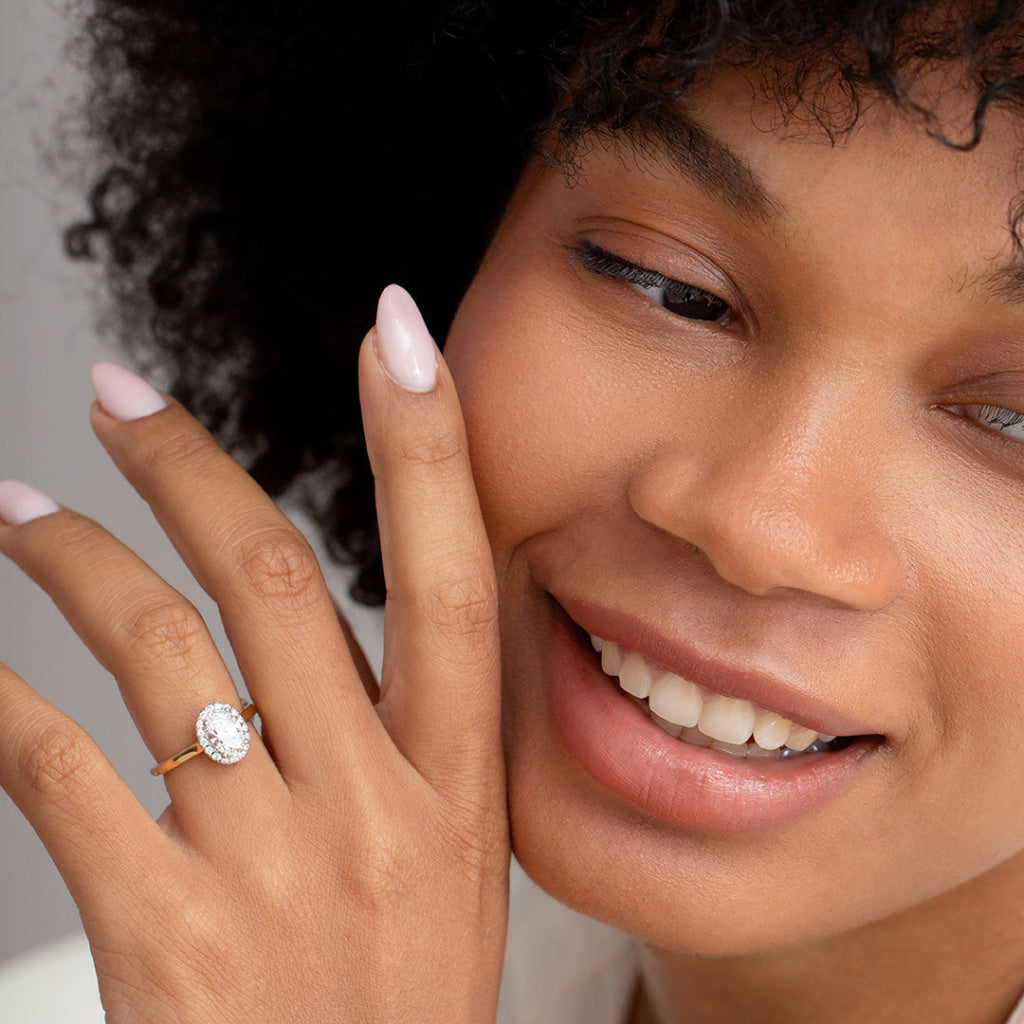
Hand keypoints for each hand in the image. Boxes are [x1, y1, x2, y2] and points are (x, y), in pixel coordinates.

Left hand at [0, 287, 508, 1021]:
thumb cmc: (401, 1001)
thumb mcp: (447, 863)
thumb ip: (395, 736)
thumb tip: (317, 624)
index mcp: (455, 780)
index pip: (452, 573)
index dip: (428, 443)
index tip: (394, 335)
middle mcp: (370, 800)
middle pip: (272, 577)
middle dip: (190, 466)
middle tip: (127, 397)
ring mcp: (267, 859)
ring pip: (156, 649)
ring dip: (74, 557)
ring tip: (18, 510)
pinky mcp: (163, 925)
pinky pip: (58, 767)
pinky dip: (3, 698)